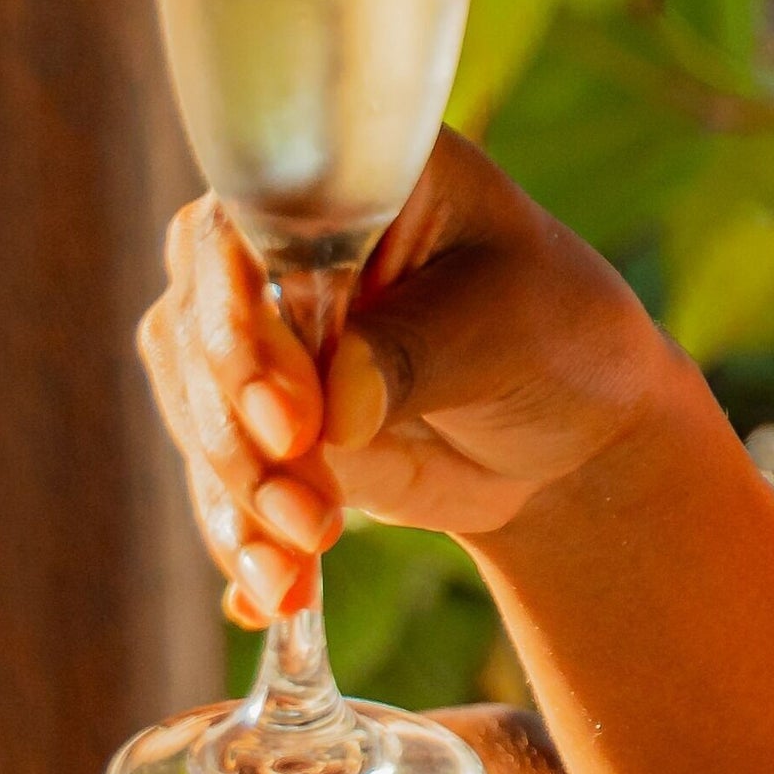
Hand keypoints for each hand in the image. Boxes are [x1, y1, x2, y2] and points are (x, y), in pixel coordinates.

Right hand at [138, 128, 686, 624]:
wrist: (575, 431)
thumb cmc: (561, 338)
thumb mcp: (511, 328)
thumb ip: (418, 351)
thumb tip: (333, 406)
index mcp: (349, 176)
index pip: (244, 233)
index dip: (247, 327)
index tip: (296, 423)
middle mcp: (279, 241)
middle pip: (199, 330)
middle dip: (242, 438)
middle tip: (310, 516)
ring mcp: (258, 331)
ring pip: (198, 411)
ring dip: (240, 498)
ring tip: (303, 564)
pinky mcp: (254, 415)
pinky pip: (219, 474)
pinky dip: (242, 537)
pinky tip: (267, 596)